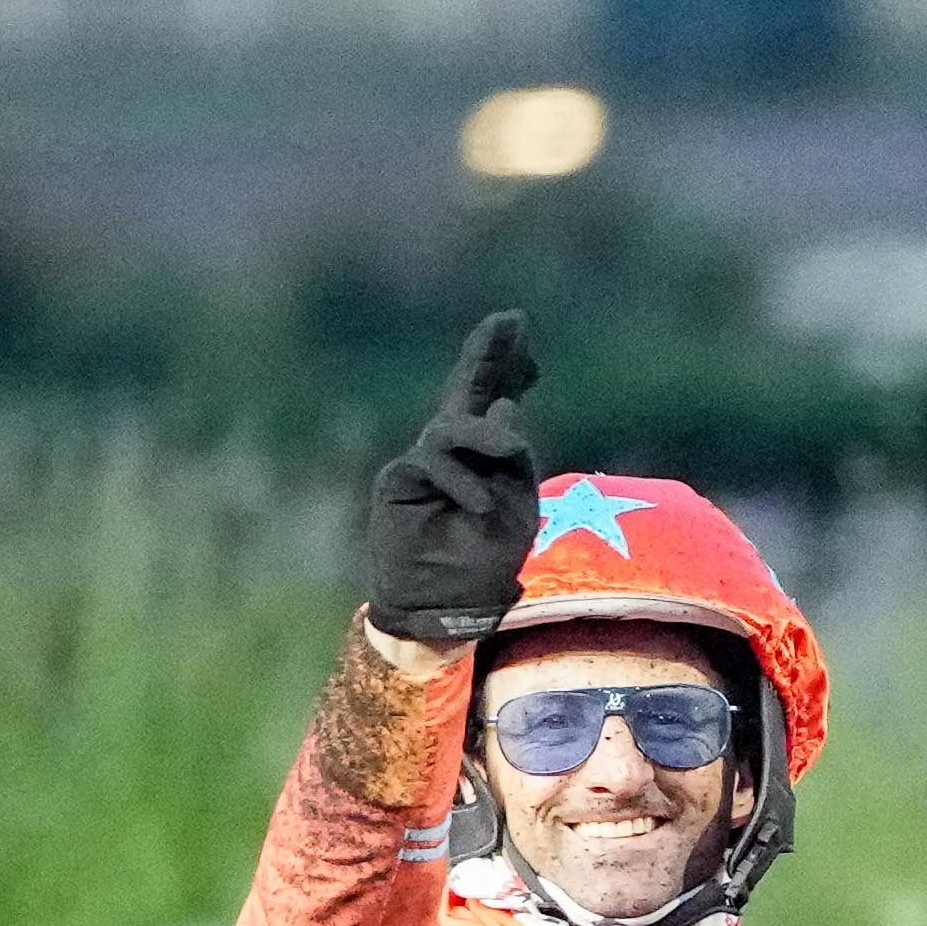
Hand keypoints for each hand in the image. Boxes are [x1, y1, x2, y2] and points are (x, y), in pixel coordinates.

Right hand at [356, 312, 545, 639]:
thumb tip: (503, 407)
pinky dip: (462, 484)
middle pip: (466, 392)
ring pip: (453, 428)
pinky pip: (433, 465)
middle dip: (487, 355)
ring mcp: (424, 463)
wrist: (448, 605)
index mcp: (486, 456)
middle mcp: (453, 450)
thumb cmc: (485, 560)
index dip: (510, 370)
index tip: (526, 337)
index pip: (497, 402)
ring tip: (511, 453)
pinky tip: (480, 507)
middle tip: (510, 320)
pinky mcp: (400, 481)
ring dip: (486, 436)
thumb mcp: (517, 506)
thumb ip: (512, 460)